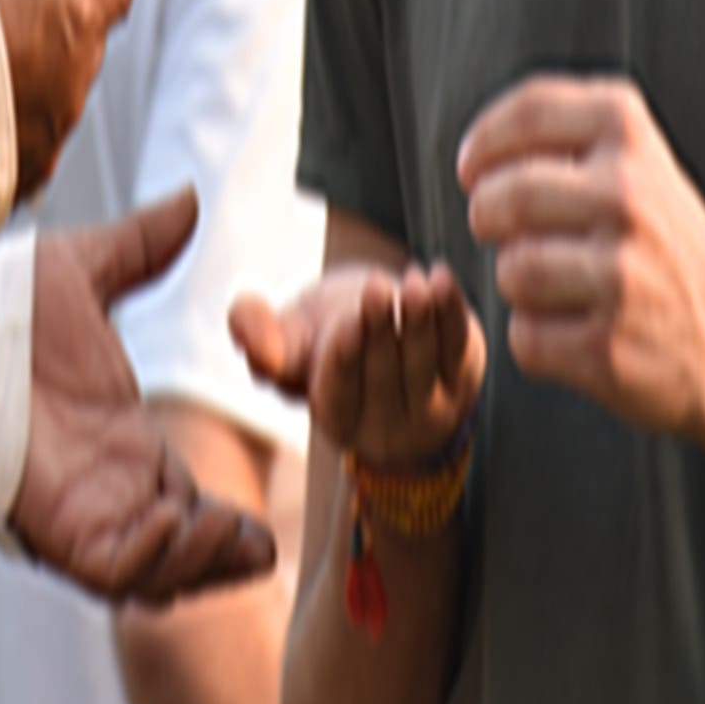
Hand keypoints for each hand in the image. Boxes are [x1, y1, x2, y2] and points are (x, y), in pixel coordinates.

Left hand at [13, 189, 277, 601]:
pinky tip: (168, 520)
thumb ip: (139, 247)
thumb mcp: (81, 273)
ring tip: (222, 529)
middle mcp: (110, 490)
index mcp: (124, 446)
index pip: (189, 507)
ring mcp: (85, 515)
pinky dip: (149, 558)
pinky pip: (113, 570)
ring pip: (155, 572)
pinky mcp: (56, 530)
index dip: (228, 525)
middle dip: (223, 555)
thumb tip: (188, 199)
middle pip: (183, 552)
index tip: (263, 529)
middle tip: (256, 543)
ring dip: (197, 561)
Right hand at [229, 256, 483, 471]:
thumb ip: (261, 335)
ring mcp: (432, 408)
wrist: (389, 343)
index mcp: (338, 418)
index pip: (340, 392)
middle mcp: (387, 426)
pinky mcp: (464, 377)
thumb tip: (240, 326)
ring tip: (414, 283)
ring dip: (421, 322)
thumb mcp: (291, 341)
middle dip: (382, 330)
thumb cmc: (330, 340)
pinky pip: (459, 345)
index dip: (344, 357)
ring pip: (425, 363)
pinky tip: (440, 277)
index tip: (347, 324)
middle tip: (377, 288)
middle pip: (385, 375)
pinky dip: (452, 310)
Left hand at [456, 73, 704, 432]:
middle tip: (494, 227)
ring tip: (550, 283)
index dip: (484, 141)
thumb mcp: (638, 162)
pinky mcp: (606, 346)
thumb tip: (476, 153)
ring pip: (512, 269)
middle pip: (506, 196)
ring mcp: (620, 274)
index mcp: (630, 135)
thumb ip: (566, 136)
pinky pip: (526, 335)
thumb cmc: (665, 245)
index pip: (530, 111)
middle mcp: (629, 196)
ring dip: (515, 281)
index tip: (472, 166)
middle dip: (485, 215)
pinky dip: (535, 337)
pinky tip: (572, 327)